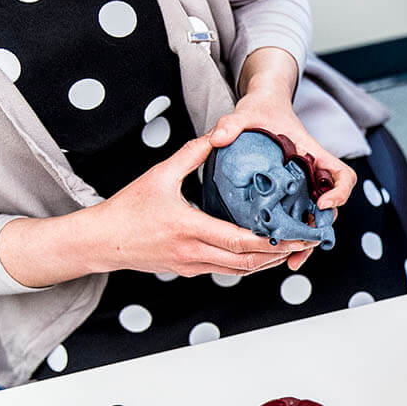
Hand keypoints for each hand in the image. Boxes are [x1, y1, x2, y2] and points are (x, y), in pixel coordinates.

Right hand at [0, 136, 313, 286]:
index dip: (271, 241)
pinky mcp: (190, 271)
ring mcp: (193, 266)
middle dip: (280, 254)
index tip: (294, 233)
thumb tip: (218, 134)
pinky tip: (263, 253)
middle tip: (304, 243)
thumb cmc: (128, 208)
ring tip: (291, 248)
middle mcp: (195, 253)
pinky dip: (248, 264)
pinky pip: (227, 271)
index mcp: (190, 229)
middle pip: (248, 261)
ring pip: (240, 271)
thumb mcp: (159, 175)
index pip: (240, 241)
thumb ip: (191, 154)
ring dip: (268, 262)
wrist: (102, 241)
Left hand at [209, 47, 356, 269]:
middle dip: (321, 229)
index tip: (323, 203)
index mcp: (314, 154)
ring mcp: (304, 187)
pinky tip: (279, 252)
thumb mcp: (246, 113)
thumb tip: (217, 138)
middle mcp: (314, 175)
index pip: (342, 175)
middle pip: (331, 207)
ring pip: (315, 219)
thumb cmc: (262, 110)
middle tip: (304, 245)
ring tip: (292, 260)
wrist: (262, 108)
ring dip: (307, 241)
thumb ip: (232, 124)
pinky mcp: (290, 194)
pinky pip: (298, 219)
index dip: (339, 192)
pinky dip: (293, 236)